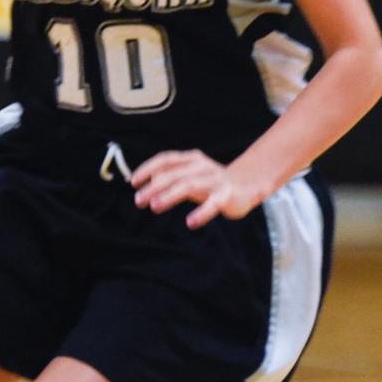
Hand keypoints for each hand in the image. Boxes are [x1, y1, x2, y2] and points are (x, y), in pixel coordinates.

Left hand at [131, 149, 266, 228]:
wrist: (248, 184)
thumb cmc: (211, 180)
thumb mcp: (189, 175)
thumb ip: (171, 175)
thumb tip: (148, 180)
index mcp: (191, 159)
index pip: (166, 159)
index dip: (148, 169)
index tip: (133, 181)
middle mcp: (201, 166)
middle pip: (173, 174)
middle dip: (153, 186)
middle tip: (138, 200)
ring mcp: (214, 180)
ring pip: (189, 185)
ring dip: (170, 196)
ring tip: (154, 206)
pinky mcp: (226, 195)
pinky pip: (213, 204)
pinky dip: (202, 212)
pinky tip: (190, 222)